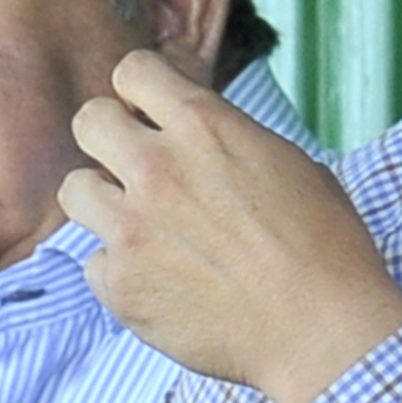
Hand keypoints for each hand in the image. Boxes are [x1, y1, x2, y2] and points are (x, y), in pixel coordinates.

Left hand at [63, 51, 401, 402]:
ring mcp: (131, 229)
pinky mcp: (120, 285)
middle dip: (111, 137)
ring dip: (106, 203)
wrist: (323, 331)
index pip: (133, 71)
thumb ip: (228, 141)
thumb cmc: (325, 247)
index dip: (142, 92)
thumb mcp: (288, 163)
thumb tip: (198, 140)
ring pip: (76, 189)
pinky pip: (94, 262)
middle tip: (138, 165)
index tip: (154, 114)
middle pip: (89, 120)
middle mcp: (158, 169)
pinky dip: (122, 271)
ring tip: (145, 227)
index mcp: (205, 127)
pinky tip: (164, 282)